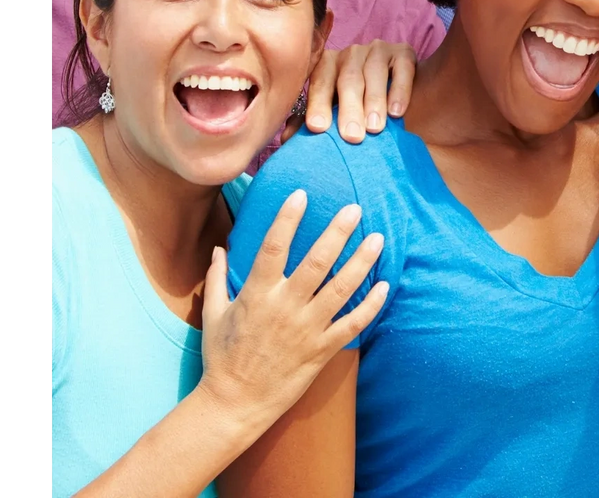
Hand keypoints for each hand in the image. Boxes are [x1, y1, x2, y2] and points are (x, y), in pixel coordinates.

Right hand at [197, 192, 386, 430]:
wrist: (235, 404)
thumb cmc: (222, 357)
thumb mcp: (213, 314)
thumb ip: (216, 279)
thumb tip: (219, 249)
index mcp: (257, 295)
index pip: (273, 247)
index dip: (288, 219)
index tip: (301, 194)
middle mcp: (284, 308)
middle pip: (316, 262)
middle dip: (338, 233)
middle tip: (355, 209)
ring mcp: (306, 330)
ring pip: (341, 290)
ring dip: (361, 263)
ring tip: (378, 239)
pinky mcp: (321, 351)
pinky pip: (351, 325)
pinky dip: (370, 306)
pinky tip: (385, 286)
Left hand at [304, 41, 418, 143]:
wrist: (394, 92)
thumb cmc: (355, 105)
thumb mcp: (333, 112)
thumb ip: (309, 122)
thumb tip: (287, 139)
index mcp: (327, 64)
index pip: (320, 82)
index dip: (318, 104)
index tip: (317, 128)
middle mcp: (350, 53)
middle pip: (348, 79)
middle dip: (349, 108)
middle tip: (352, 136)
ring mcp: (377, 50)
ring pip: (374, 73)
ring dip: (374, 102)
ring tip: (374, 128)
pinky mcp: (403, 52)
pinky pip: (402, 68)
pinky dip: (399, 90)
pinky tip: (397, 112)